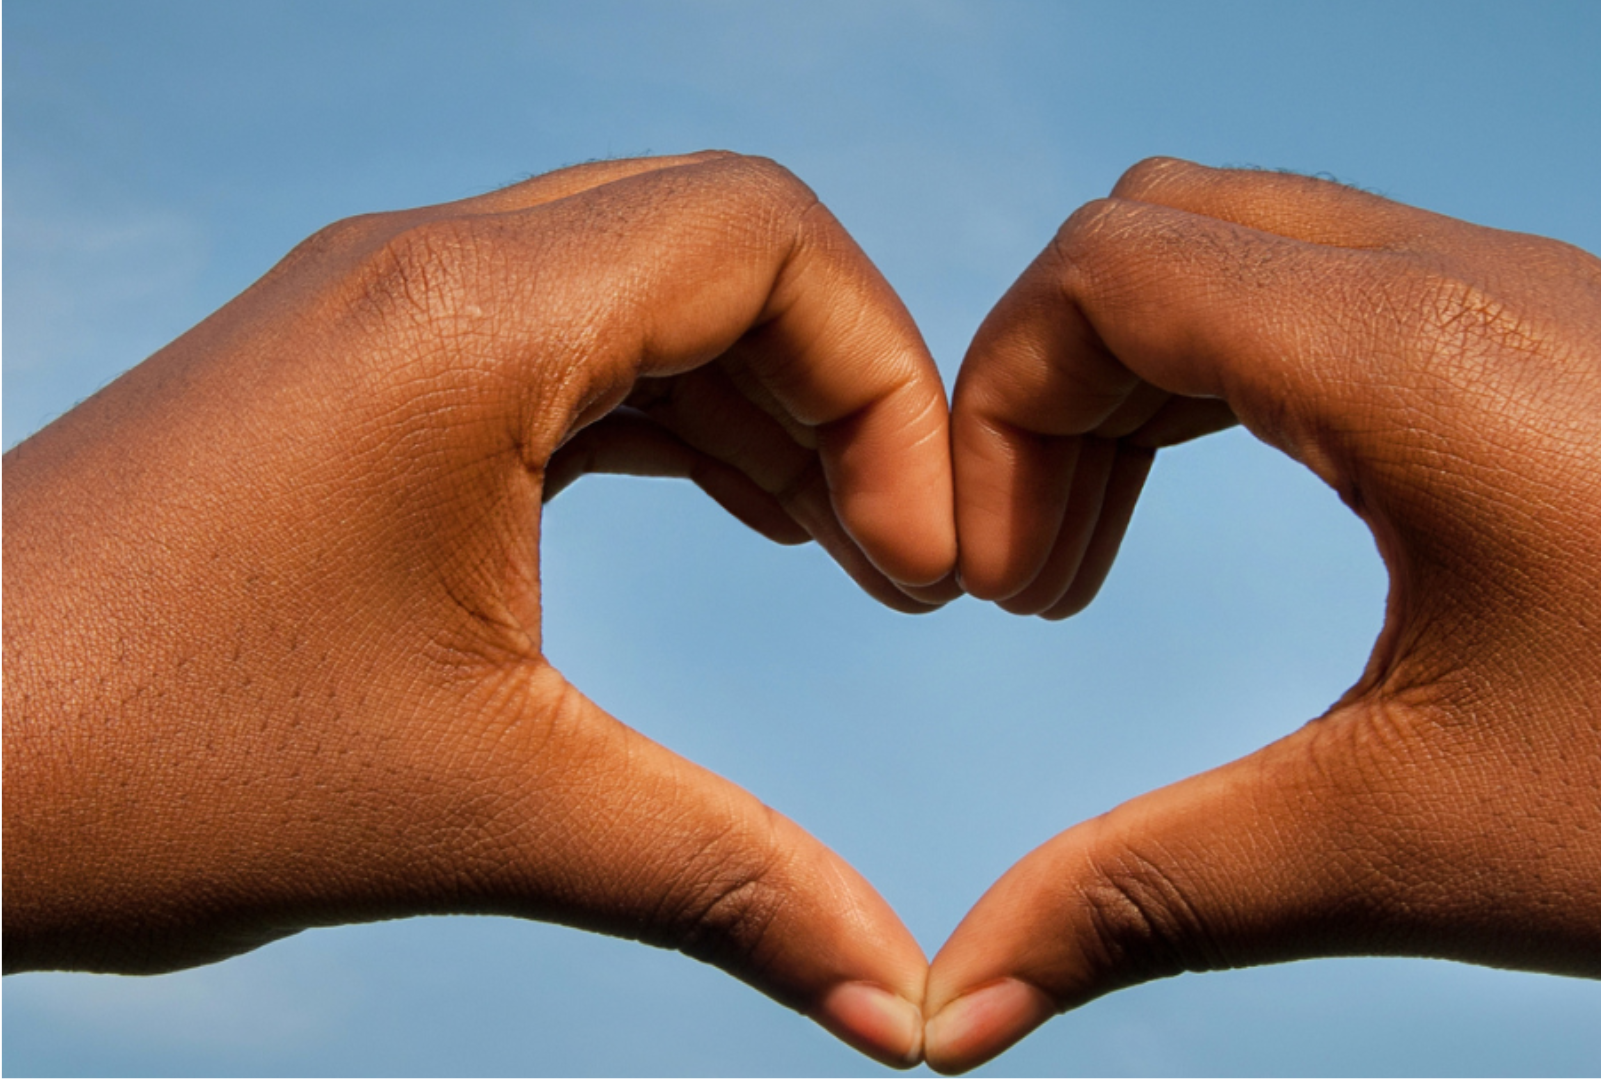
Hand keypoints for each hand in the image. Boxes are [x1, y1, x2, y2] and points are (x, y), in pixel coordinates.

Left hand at [1, 153, 955, 1067]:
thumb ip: (730, 886)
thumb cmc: (141, 767)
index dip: (894, 391)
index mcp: (471, 320)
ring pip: (648, 285)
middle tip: (902, 563)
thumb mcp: (486, 814)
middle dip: (850, 391)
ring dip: (770, 403)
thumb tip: (902, 1008)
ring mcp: (378, 312)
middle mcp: (426, 270)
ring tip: (845, 554)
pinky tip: (742, 518)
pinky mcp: (349, 374)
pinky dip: (679, 416)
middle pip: (728, 242)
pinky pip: (569, 343)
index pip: (773, 244)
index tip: (922, 571)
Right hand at [926, 157, 1600, 1070]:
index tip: (987, 589)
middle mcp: (1477, 282)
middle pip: (1159, 234)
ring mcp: (1548, 304)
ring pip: (1256, 251)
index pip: (1104, 275)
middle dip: (1051, 389)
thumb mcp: (1400, 848)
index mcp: (1414, 357)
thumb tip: (952, 1012)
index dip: (992, 414)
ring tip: (1106, 555)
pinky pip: (1357, 293)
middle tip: (1036, 577)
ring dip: (1146, 382)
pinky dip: (1248, 381)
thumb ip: (1138, 899)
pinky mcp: (1593, 355)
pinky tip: (1264, 512)